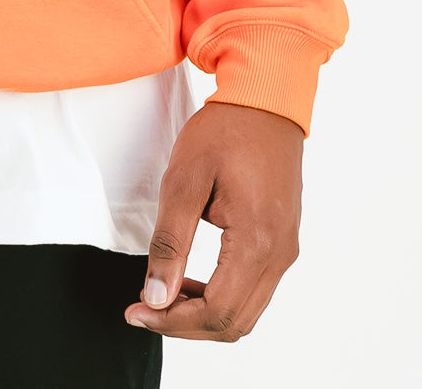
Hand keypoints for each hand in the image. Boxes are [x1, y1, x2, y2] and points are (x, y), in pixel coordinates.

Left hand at [124, 98, 302, 342]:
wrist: (265, 97)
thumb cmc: (224, 131)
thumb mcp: (184, 179)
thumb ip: (170, 242)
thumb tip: (155, 297)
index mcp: (257, 242)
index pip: (216, 312)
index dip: (172, 322)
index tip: (136, 311)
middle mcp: (279, 255)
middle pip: (233, 322)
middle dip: (184, 325)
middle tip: (142, 308)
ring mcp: (285, 249)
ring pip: (246, 311)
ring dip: (202, 314)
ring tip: (161, 295)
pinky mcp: (282, 240)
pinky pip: (253, 289)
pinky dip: (221, 297)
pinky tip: (189, 279)